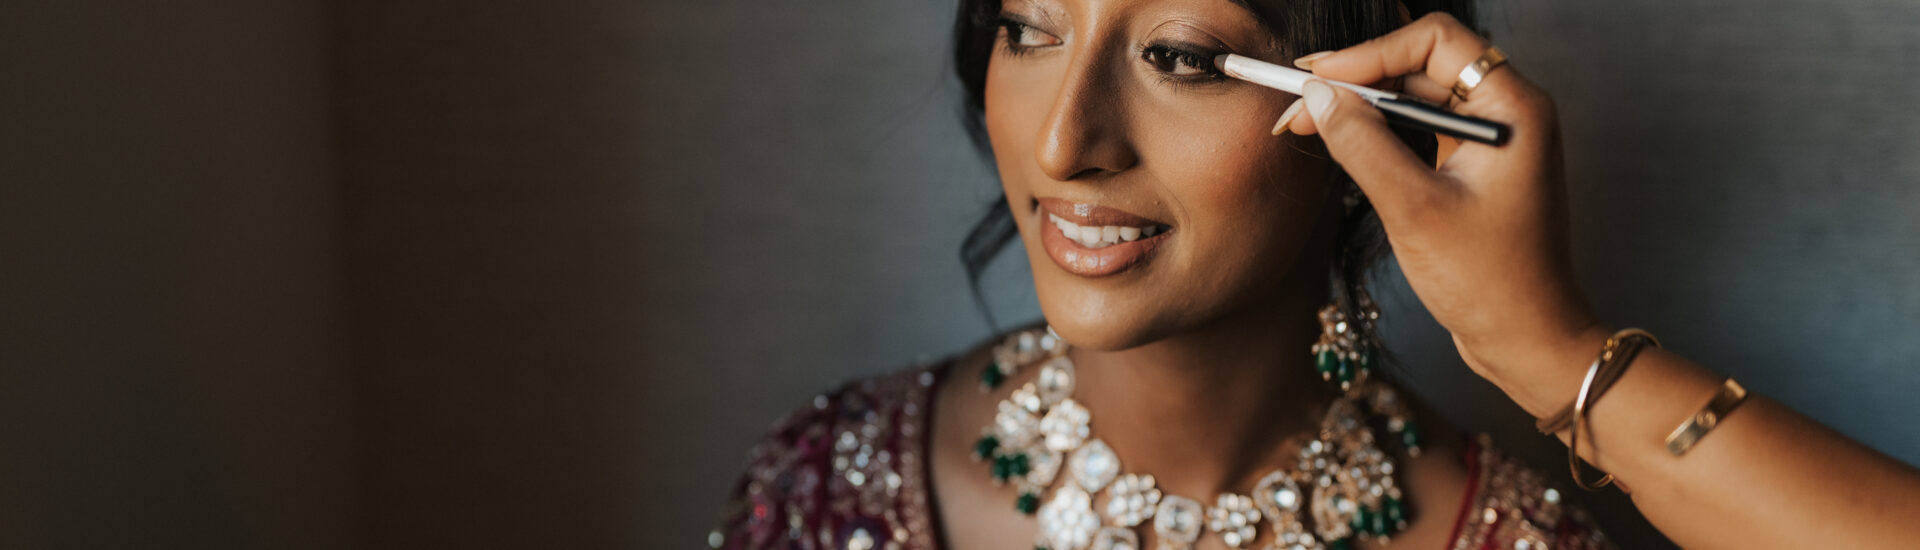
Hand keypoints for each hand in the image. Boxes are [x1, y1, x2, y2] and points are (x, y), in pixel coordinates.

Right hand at [1279, 13, 1605, 412]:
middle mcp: (1507, 112)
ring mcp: (1492, 139)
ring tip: (1308, 123)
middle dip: (1357, 78)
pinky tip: (1342, 143)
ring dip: (1363, 106)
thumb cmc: (1489, 281)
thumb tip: (1317, 98)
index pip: (1435, 41)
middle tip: (1299, 101)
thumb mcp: (1412, 208)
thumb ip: (1362, 144)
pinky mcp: (1475, 166)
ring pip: (1417, 95)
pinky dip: (1380, 132)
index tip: (1318, 78)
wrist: (1527, 340)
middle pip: (1422, 63)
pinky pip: (1422, 128)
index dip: (1370, 53)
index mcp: (1512, 107)